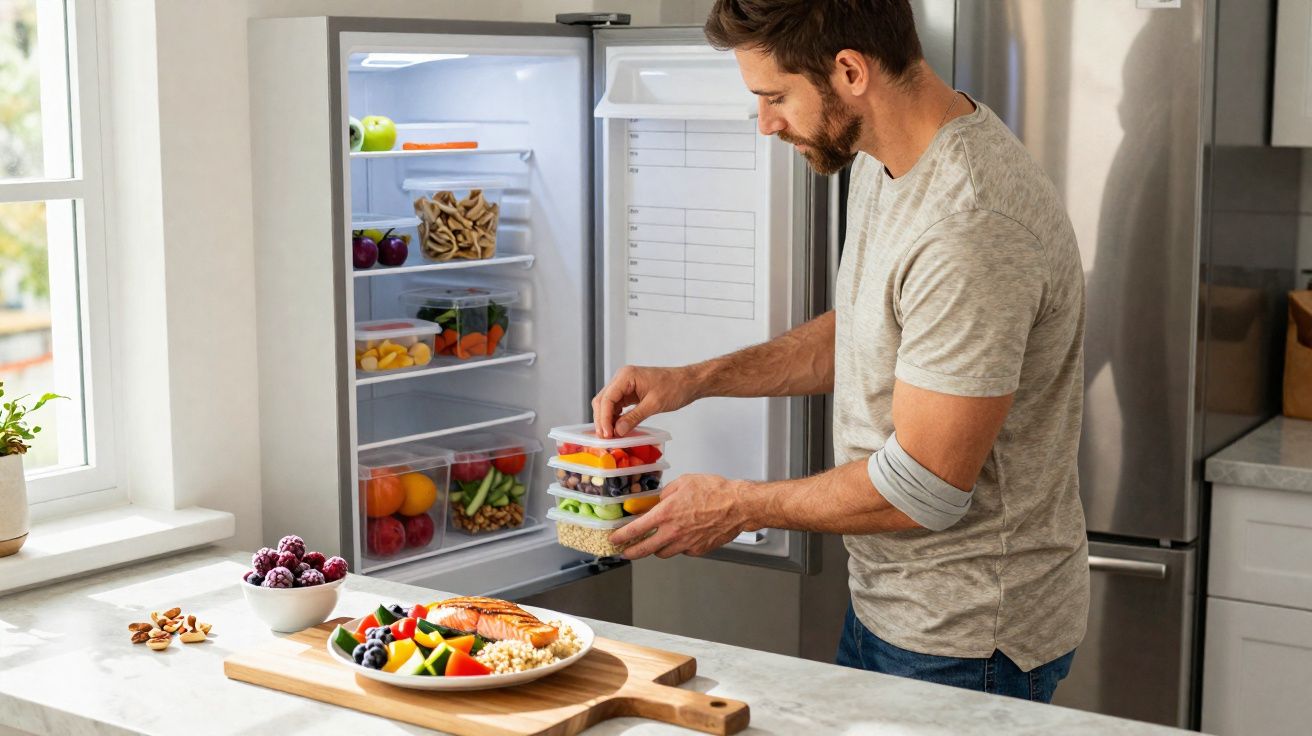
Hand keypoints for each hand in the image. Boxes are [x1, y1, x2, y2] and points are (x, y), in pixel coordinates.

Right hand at [592, 365, 699, 438]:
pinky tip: (617, 428)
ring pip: (607, 404)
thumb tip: (618, 431)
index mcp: (626, 376)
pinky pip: (616, 405)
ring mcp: (625, 385)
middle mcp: (622, 378)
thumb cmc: (675, 387)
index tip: (606, 434)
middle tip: (606, 438)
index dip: (604, 418)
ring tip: (610, 436)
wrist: (688, 382)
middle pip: (603, 400)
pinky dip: (614, 417)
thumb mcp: (654, 404)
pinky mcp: (630, 392)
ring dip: (607, 419)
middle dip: (602, 419)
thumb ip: (634, 417)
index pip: (607, 398)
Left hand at [609, 474, 752, 558]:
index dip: (621, 536)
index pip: (635, 529)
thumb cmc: (715, 492)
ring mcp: (686, 543)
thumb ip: (666, 494)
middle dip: (631, 552)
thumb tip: (658, 500)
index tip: (614, 539)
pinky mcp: (698, 550)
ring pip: (663, 553)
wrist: (738, 506)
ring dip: (656, 549)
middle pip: (644, 550)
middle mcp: (673, 532)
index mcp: (666, 514)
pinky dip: (678, 546)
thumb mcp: (684, 483)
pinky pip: (682, 551)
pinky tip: (682, 536)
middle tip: (625, 552)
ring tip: (655, 542)